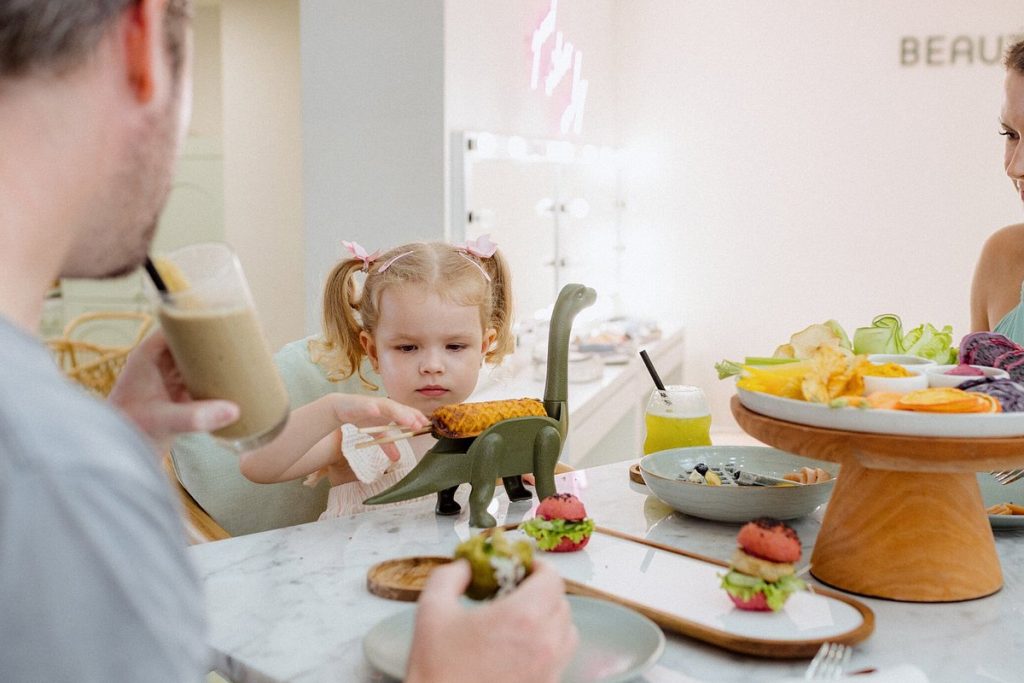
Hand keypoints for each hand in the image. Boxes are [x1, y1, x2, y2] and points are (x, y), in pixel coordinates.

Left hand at [109, 330, 238, 450]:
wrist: (119, 455)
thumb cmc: (129, 432)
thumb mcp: (162, 421)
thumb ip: (195, 417)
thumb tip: (233, 410)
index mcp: (148, 356)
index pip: (174, 325)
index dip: (197, 318)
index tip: (223, 314)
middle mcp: (160, 363)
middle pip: (190, 339)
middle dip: (213, 337)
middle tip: (243, 334)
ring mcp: (170, 378)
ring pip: (198, 358)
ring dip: (217, 357)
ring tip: (246, 352)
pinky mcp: (180, 394)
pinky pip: (202, 378)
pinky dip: (217, 377)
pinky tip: (237, 378)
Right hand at [330, 395, 429, 461]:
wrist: (340, 408)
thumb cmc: (362, 417)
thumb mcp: (377, 433)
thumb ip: (387, 444)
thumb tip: (397, 459)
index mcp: (390, 411)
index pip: (407, 413)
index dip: (417, 418)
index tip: (427, 426)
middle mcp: (384, 405)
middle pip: (401, 409)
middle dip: (411, 416)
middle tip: (421, 425)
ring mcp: (373, 403)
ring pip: (388, 407)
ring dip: (399, 413)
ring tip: (408, 420)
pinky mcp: (360, 404)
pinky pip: (367, 406)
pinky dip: (372, 408)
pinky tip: (376, 412)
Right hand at [406, 560, 577, 682]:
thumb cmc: (438, 672)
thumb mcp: (432, 611)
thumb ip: (450, 577)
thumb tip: (464, 567)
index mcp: (522, 617)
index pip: (553, 579)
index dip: (539, 567)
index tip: (524, 567)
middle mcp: (544, 643)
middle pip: (561, 603)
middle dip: (542, 592)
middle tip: (517, 592)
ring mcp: (548, 670)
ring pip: (567, 632)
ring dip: (550, 619)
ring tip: (522, 620)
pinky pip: (560, 659)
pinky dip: (549, 646)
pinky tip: (521, 648)